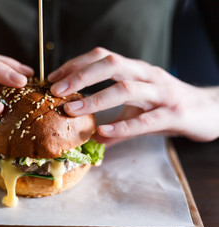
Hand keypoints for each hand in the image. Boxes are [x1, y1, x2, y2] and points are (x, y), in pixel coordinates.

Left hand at [48, 47, 218, 143]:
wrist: (210, 111)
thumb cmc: (168, 107)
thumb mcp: (138, 110)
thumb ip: (115, 123)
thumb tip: (92, 140)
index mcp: (136, 70)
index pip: (102, 57)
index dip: (76, 64)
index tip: (53, 79)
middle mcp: (147, 75)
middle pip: (112, 65)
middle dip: (81, 76)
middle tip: (56, 91)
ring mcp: (162, 93)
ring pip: (127, 89)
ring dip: (95, 99)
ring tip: (71, 110)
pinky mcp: (174, 114)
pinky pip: (146, 119)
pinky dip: (123, 126)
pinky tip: (103, 132)